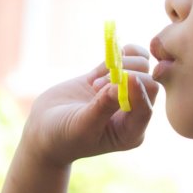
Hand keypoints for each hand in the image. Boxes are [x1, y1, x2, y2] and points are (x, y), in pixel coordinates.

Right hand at [22, 44, 159, 167]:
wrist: (44, 128)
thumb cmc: (63, 136)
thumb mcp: (82, 125)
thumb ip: (103, 107)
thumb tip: (124, 85)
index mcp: (131, 131)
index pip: (146, 106)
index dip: (138, 89)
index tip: (123, 77)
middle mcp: (133, 112)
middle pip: (148, 82)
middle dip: (125, 77)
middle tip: (95, 87)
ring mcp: (124, 93)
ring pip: (141, 66)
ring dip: (119, 66)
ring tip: (93, 82)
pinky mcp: (111, 77)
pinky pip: (127, 57)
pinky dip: (115, 56)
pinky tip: (95, 73)